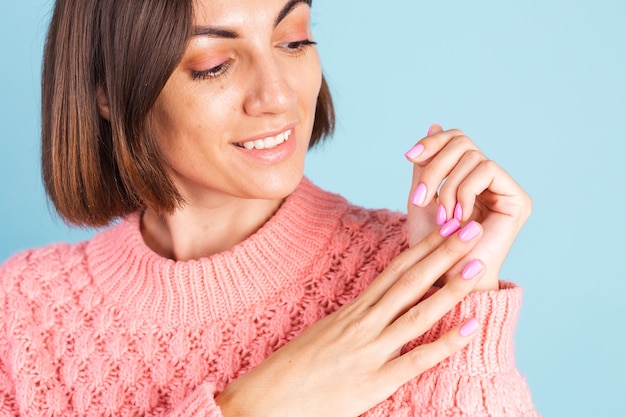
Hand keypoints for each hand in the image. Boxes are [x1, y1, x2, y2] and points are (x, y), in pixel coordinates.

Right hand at [216, 224, 485, 416]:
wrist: (263, 403)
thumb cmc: (290, 371)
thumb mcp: (323, 336)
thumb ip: (353, 322)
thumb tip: (376, 311)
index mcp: (351, 311)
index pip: (393, 271)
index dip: (422, 248)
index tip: (443, 227)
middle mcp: (362, 324)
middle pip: (409, 281)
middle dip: (442, 253)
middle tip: (471, 228)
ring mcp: (368, 351)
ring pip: (417, 313)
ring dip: (451, 288)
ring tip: (478, 265)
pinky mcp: (372, 383)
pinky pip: (416, 361)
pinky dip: (445, 344)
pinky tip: (469, 328)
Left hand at [405, 125, 531, 290]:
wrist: (444, 281)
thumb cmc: (430, 248)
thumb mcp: (422, 198)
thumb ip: (427, 165)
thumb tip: (433, 124)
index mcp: (469, 178)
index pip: (455, 140)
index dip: (432, 142)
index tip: (409, 156)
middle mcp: (491, 181)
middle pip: (463, 142)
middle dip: (435, 166)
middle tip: (420, 198)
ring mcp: (506, 189)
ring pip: (472, 156)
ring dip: (448, 187)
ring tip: (442, 218)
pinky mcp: (518, 200)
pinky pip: (486, 170)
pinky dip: (464, 191)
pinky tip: (458, 218)